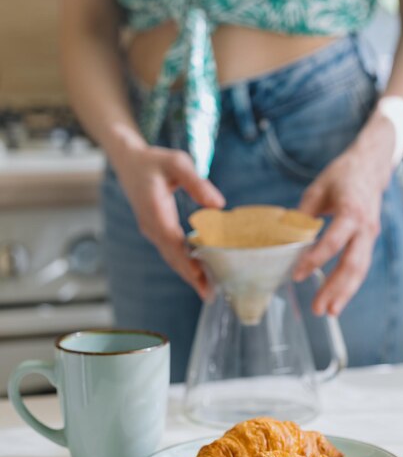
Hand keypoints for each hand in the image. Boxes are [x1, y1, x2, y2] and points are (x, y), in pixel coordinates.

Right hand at [115, 143, 224, 297]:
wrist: (128, 162)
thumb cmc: (155, 161)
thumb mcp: (177, 163)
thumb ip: (197, 182)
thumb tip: (218, 205)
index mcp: (154, 209)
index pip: (171, 240)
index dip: (185, 259)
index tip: (200, 275)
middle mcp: (151, 225)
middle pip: (171, 256)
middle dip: (190, 276)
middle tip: (210, 295)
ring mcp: (152, 230)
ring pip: (171, 257)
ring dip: (188, 274)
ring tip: (209, 291)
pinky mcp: (156, 231)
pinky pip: (171, 251)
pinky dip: (185, 263)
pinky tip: (200, 273)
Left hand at [293, 114, 394, 315]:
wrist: (370, 167)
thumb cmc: (342, 175)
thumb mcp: (317, 189)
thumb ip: (303, 215)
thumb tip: (284, 236)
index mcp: (351, 211)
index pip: (333, 241)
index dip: (315, 259)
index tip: (297, 274)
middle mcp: (365, 227)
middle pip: (352, 264)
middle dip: (335, 288)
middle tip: (318, 308)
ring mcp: (370, 235)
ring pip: (359, 270)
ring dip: (344, 293)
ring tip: (328, 311)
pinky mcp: (368, 241)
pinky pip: (360, 266)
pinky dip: (348, 284)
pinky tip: (336, 298)